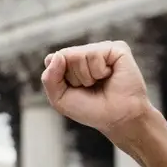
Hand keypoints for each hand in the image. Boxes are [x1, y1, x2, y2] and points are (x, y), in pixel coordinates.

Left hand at [40, 40, 154, 137]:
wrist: (117, 118)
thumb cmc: (90, 109)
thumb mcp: (59, 99)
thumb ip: (50, 78)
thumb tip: (57, 55)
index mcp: (71, 62)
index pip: (51, 59)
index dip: (59, 79)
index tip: (74, 90)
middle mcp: (85, 53)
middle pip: (63, 56)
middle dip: (73, 78)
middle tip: (89, 87)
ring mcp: (100, 49)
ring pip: (77, 55)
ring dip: (87, 76)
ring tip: (99, 82)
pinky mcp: (117, 47)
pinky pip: (94, 54)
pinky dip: (99, 71)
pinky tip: (109, 75)